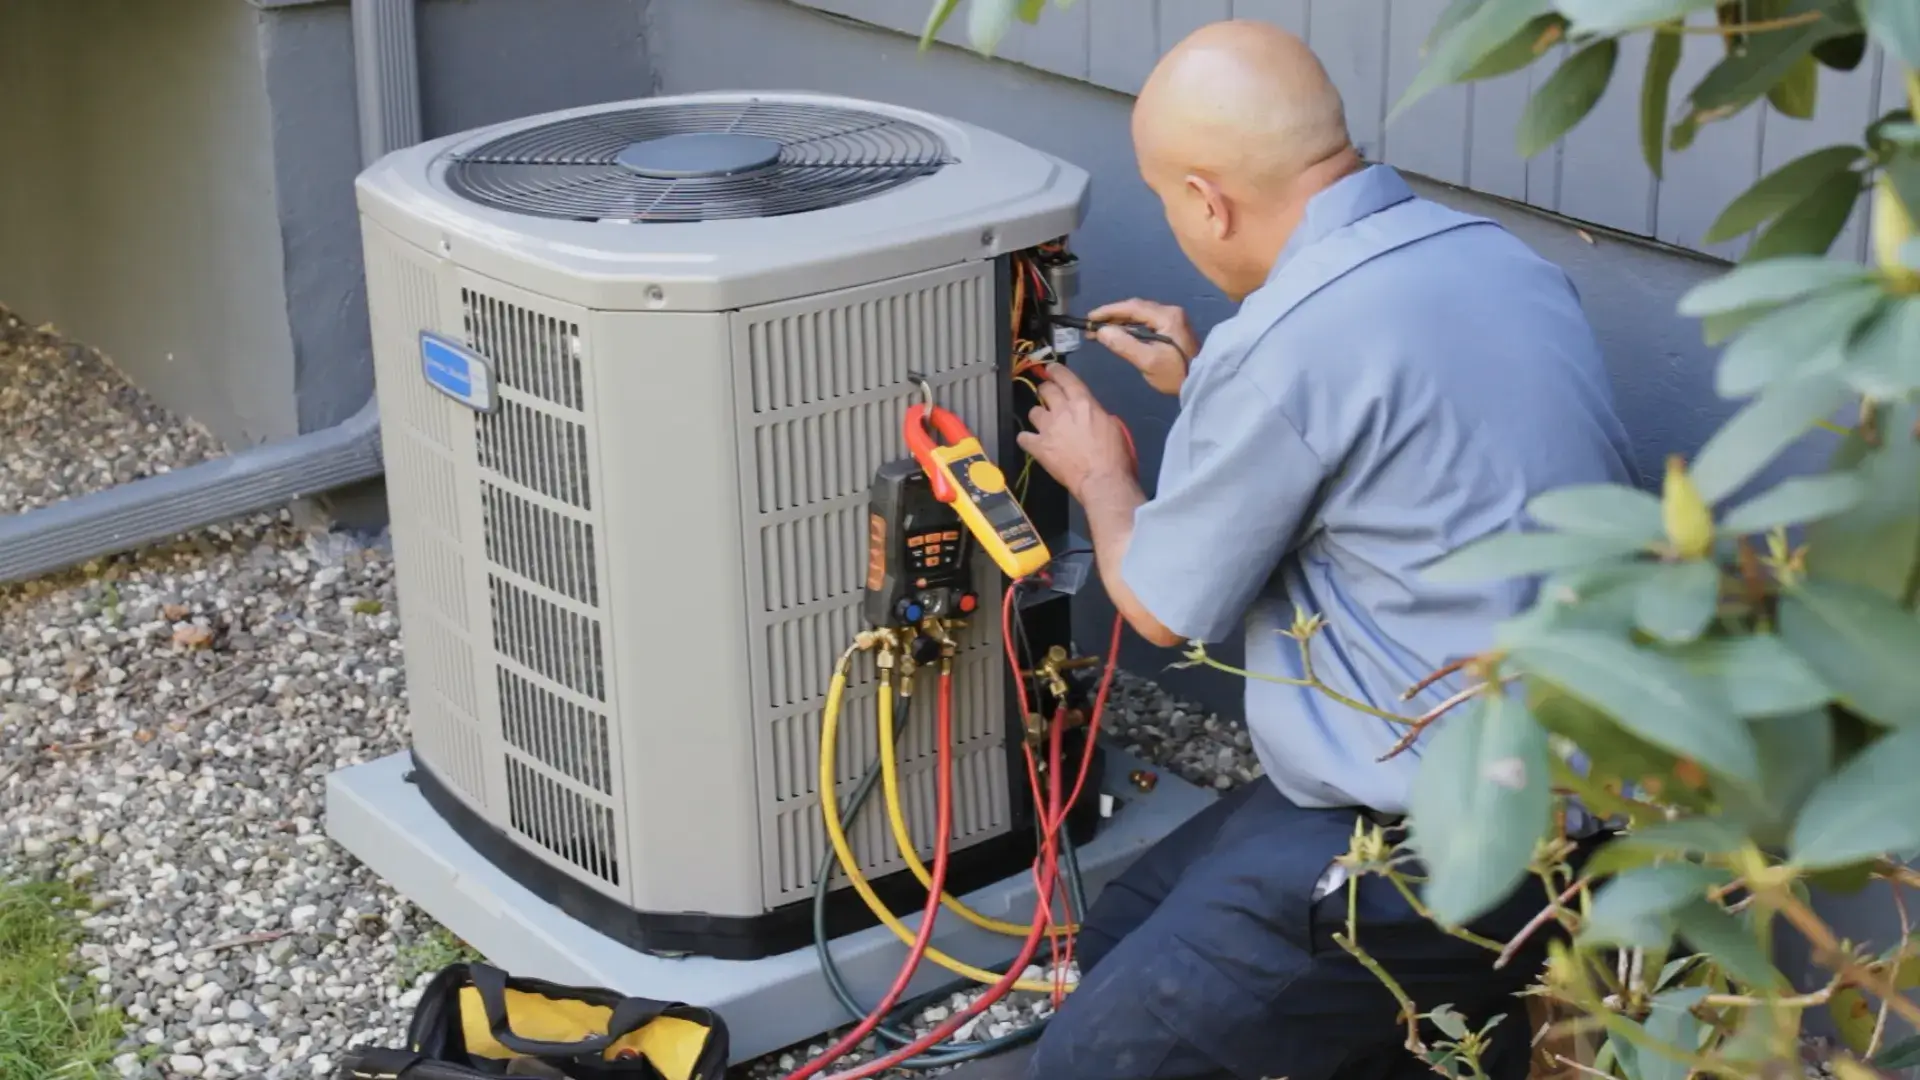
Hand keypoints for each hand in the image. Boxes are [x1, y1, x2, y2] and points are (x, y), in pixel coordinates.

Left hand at [1015, 366, 1134, 499]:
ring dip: (1039, 416)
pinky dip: (1027, 439)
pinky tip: (1033, 442)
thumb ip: (1095, 412)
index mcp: (1083, 402)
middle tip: (1048, 396)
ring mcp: (1048, 428)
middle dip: (1046, 390)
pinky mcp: (1039, 447)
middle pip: (1045, 390)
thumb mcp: (1112, 424)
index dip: (1055, 371)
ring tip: (1045, 425)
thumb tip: (1088, 411)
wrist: (1102, 479)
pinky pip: (1023, 437)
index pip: (1064, 377)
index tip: (1051, 369)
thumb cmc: (1114, 455)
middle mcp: (1062, 410)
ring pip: (1033, 411)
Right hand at [1087, 298, 1197, 395]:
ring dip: (1120, 322)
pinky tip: (1119, 334)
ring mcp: (1172, 319)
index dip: (1109, 311)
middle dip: (1112, 316)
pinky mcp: (1172, 328)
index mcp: (1167, 316)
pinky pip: (1146, 322)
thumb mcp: (1148, 361)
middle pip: (1136, 309)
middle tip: (1092, 326)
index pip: (1132, 307)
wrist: (1203, 383)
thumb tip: (1101, 332)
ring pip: (1140, 315)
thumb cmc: (1176, 374)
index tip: (1090, 318)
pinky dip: (1130, 327)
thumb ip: (1125, 345)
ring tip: (1101, 331)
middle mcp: (1170, 312)